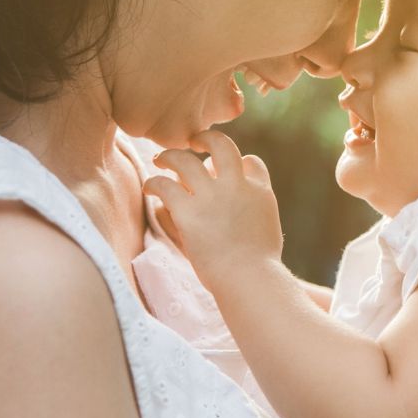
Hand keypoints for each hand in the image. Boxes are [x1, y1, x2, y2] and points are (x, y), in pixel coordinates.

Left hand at [143, 131, 282, 290]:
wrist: (249, 279)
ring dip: (170, 156)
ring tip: (161, 158)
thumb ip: (253, 212)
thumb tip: (236, 205)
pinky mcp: (188, 211)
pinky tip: (150, 188)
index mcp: (260, 191)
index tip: (225, 171)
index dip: (239, 163)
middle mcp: (236, 185)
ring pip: (185, 160)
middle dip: (206, 139)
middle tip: (193, 142)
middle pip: (221, 145)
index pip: (251, 162)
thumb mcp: (267, 231)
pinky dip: (154, 183)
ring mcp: (212, 196)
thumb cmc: (258, 266)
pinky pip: (164, 185)